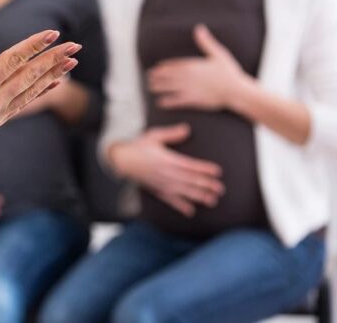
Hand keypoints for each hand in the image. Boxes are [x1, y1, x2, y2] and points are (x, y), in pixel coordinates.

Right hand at [0, 29, 79, 157]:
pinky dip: (41, 92)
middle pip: (30, 75)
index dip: (34, 45)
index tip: (53, 33)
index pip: (13, 60)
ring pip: (32, 90)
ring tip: (72, 62)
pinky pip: (25, 103)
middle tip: (75, 46)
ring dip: (53, 74)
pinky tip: (52, 83)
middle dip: (54, 59)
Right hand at [108, 124, 224, 216]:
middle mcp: (166, 173)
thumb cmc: (138, 146)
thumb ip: (171, 134)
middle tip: (220, 189)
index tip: (217, 171)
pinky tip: (190, 211)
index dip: (204, 168)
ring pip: (183, 192)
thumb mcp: (153, 136)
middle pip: (190, 180)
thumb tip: (187, 129)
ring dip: (198, 197)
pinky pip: (170, 200)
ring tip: (212, 201)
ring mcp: (161, 183)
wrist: (121, 160)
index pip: (190, 165)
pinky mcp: (156, 189)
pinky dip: (180, 206)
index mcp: (167, 159)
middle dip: (206, 185)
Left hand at [147, 24, 254, 111]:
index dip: (163, 67)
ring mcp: (188, 88)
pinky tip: (160, 103)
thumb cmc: (229, 72)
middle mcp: (187, 76)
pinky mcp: (192, 100)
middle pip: (166, 76)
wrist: (236, 90)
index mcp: (192, 65)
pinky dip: (166, 101)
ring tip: (151, 88)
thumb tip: (199, 27)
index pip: (172, 65)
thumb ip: (206, 42)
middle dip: (156, 77)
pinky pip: (175, 101)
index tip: (156, 68)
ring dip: (157, 87)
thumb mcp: (218, 54)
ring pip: (167, 87)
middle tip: (149, 78)